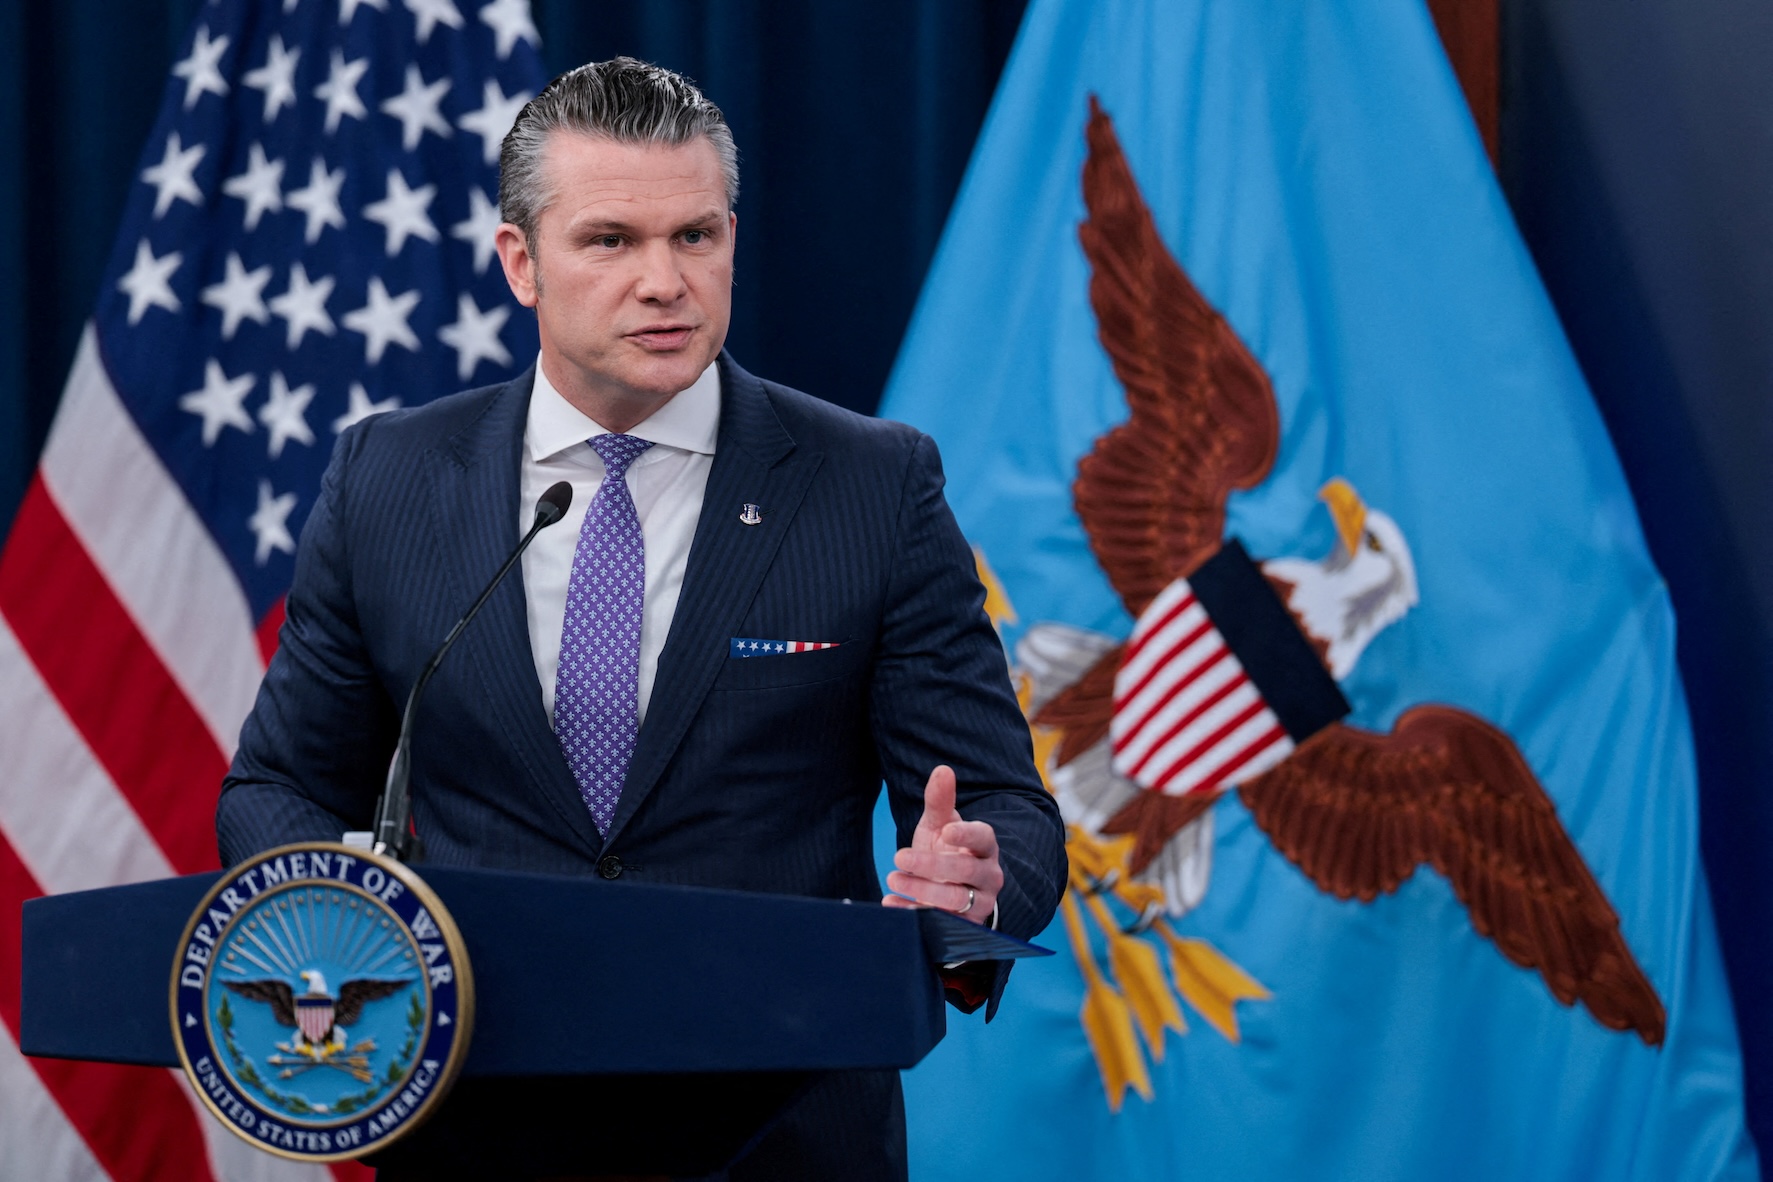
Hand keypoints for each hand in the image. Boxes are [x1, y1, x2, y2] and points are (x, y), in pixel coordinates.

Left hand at [883, 765, 1002, 925]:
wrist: (951, 890)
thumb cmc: (946, 850)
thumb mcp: (941, 826)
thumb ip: (940, 801)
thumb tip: (942, 769)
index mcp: (985, 847)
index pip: (983, 838)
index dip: (966, 834)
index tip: (946, 830)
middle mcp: (988, 876)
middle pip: (967, 871)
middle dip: (932, 865)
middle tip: (899, 855)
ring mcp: (978, 903)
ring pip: (956, 900)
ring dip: (922, 890)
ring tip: (892, 877)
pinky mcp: (963, 926)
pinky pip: (940, 922)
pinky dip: (913, 913)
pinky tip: (890, 902)